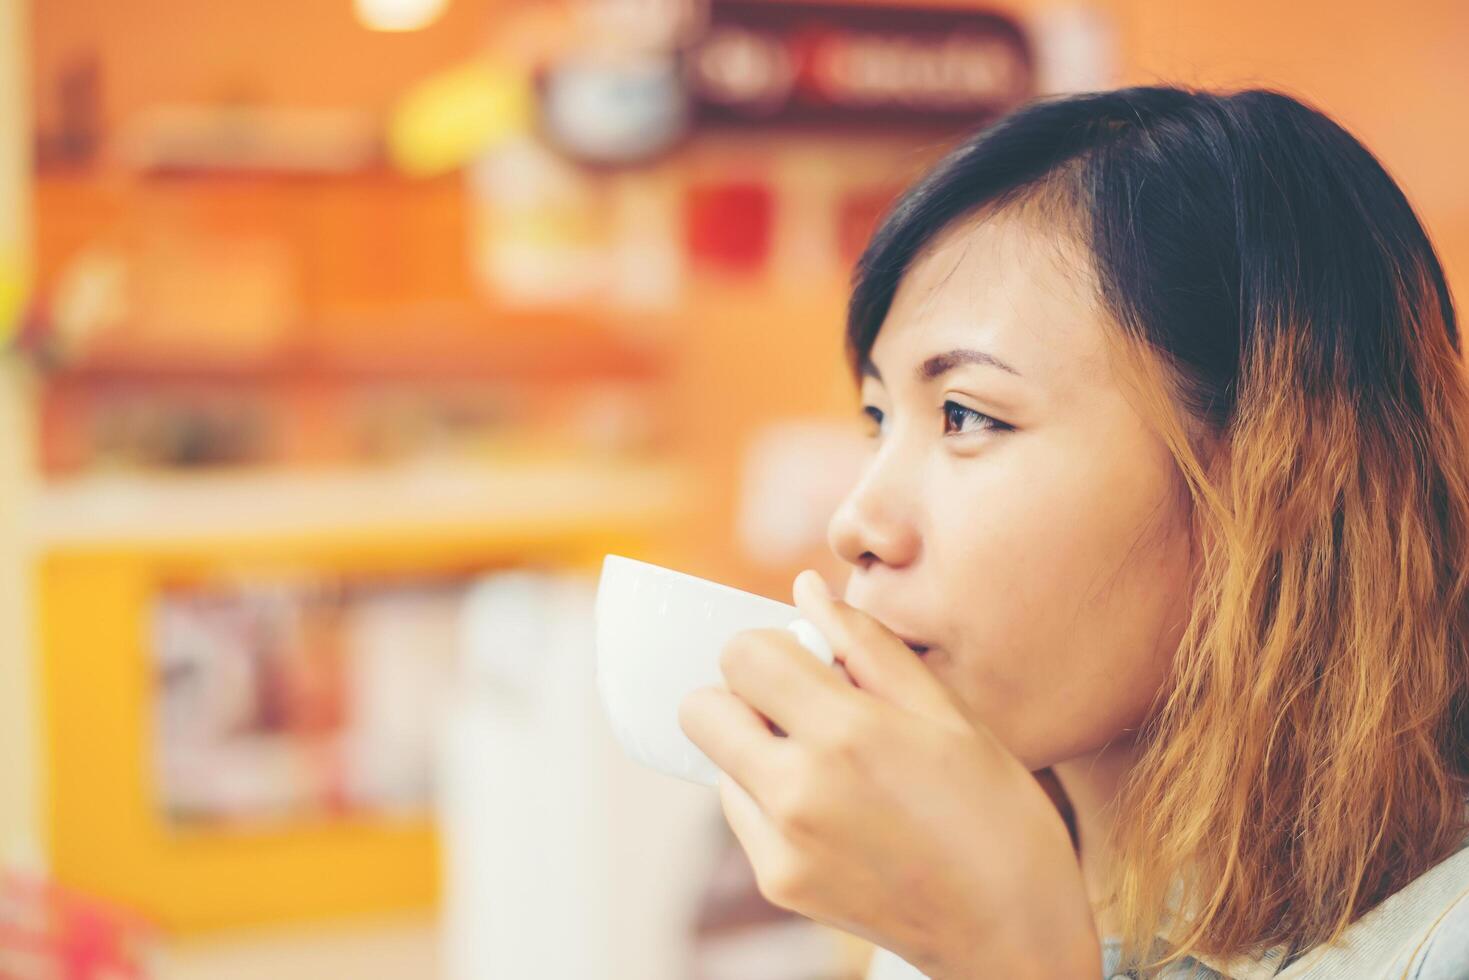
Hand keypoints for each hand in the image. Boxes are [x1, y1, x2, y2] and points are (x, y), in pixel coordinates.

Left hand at [678, 570, 1099, 978]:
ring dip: (758, 748)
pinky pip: (741, 813)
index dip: (771, 647)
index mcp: (847, 733)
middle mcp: (799, 790)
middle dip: (743, 694)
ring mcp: (781, 845)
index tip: (810, 662)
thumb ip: (867, 645)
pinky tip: (837, 810)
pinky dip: (771, 800)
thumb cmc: (999, 817)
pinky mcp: (779, 883)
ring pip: (719, 762)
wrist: (1013, 936)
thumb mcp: (950, 714)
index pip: (740, 655)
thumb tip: (804, 589)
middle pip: (701, 709)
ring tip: (836, 767)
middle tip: (805, 708)